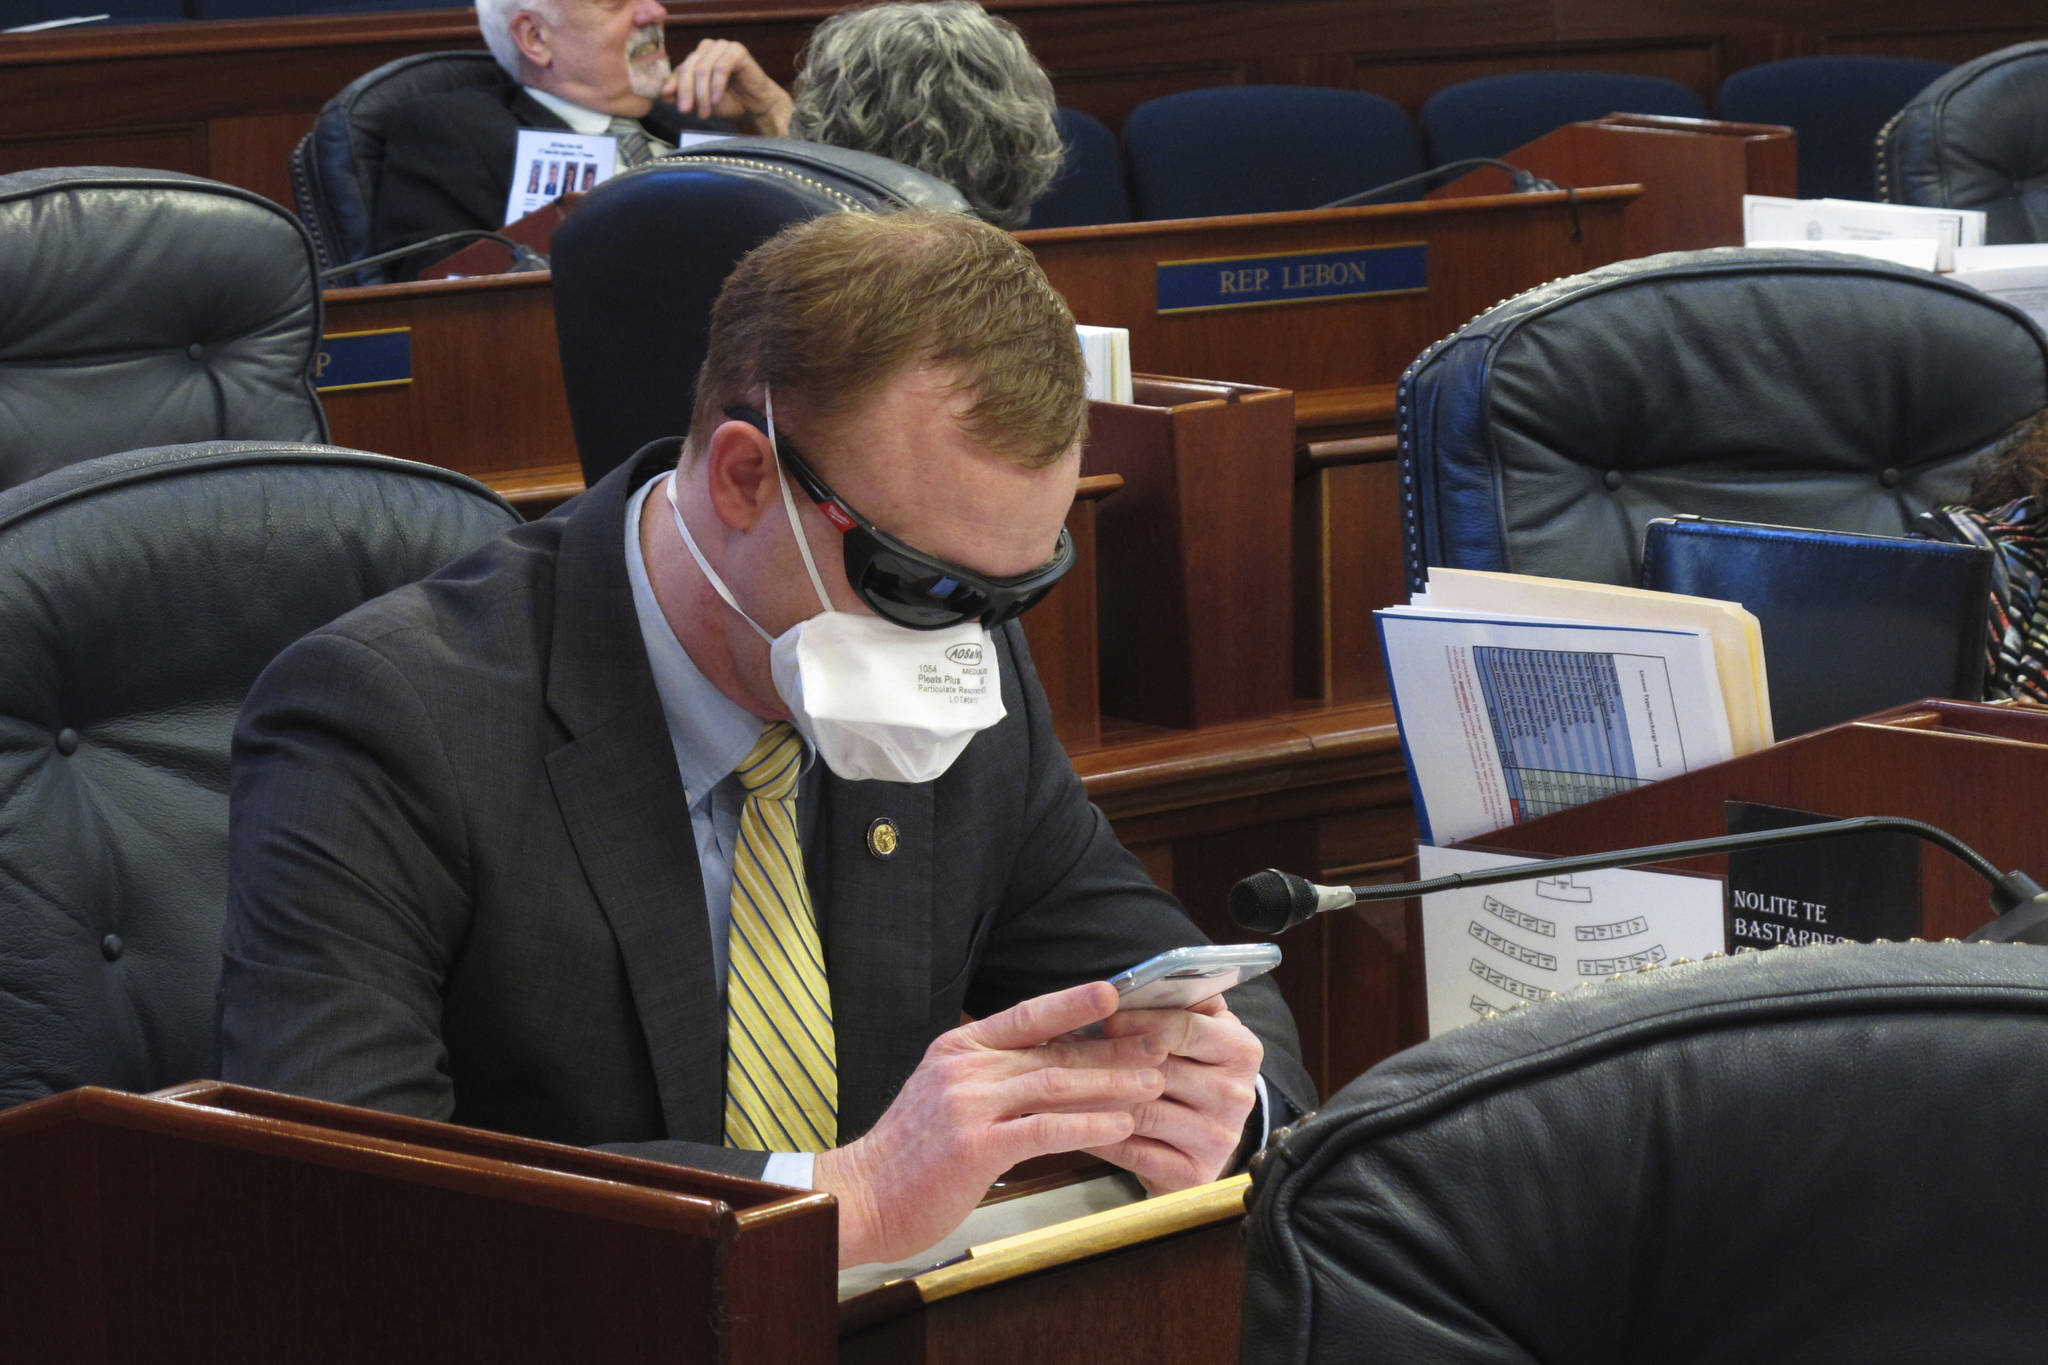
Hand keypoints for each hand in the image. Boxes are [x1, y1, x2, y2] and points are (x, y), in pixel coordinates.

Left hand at [664, 38, 793, 136]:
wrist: (757, 106)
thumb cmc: (730, 101)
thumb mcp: (702, 101)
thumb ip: (684, 95)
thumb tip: (663, 94)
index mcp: (697, 56)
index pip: (680, 69)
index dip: (673, 86)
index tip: (670, 102)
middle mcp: (708, 48)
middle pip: (689, 67)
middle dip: (686, 92)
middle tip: (686, 111)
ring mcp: (722, 46)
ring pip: (703, 69)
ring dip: (702, 93)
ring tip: (705, 112)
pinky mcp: (737, 51)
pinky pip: (721, 68)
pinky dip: (716, 86)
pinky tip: (717, 100)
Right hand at [813, 981, 1166, 1266]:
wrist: (859, 1197)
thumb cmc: (908, 1155)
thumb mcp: (943, 1095)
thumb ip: (988, 1077)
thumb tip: (1045, 1066)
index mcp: (958, 1049)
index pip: (1025, 1014)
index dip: (1072, 1001)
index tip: (1115, 993)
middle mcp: (965, 1069)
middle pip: (1052, 1050)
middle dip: (1110, 1048)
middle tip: (1156, 1047)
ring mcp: (969, 1106)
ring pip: (1055, 1084)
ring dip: (1109, 1084)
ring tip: (1150, 1084)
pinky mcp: (976, 1147)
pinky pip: (1045, 1130)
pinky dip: (1087, 1126)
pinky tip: (1119, 1127)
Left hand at [1081, 996, 1262, 1194]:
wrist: (1202, 1136)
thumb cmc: (1189, 1069)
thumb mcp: (1196, 1029)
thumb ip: (1175, 1003)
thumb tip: (1126, 986)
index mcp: (1241, 1049)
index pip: (1186, 1029)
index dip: (1140, 1022)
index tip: (1105, 1019)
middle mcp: (1237, 1095)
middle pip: (1160, 1072)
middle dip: (1106, 1060)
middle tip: (1063, 1053)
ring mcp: (1218, 1138)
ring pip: (1142, 1112)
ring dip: (1093, 1099)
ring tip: (1057, 1086)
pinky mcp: (1194, 1173)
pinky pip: (1134, 1152)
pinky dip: (1097, 1135)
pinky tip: (1069, 1122)